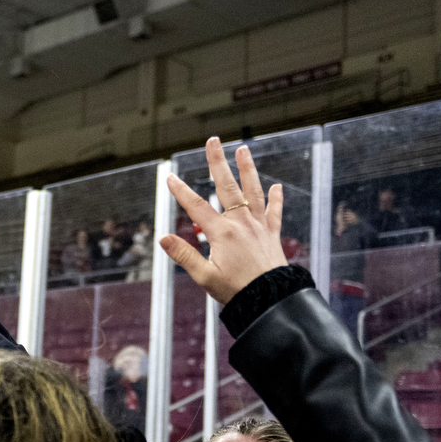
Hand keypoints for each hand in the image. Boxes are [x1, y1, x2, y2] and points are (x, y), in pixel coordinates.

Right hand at [159, 137, 288, 303]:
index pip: (196, 207)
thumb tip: (163, 239)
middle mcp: (241, 224)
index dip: (181, 191)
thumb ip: (184, 256)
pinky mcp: (272, 234)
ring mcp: (258, 226)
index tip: (170, 177)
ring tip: (243, 149)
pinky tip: (277, 187)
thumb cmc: (237, 291)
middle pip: (227, 187)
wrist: (272, 299)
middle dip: (218, 162)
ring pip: (253, 191)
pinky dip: (276, 198)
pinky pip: (274, 212)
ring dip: (247, 169)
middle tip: (213, 141)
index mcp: (222, 234)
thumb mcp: (205, 277)